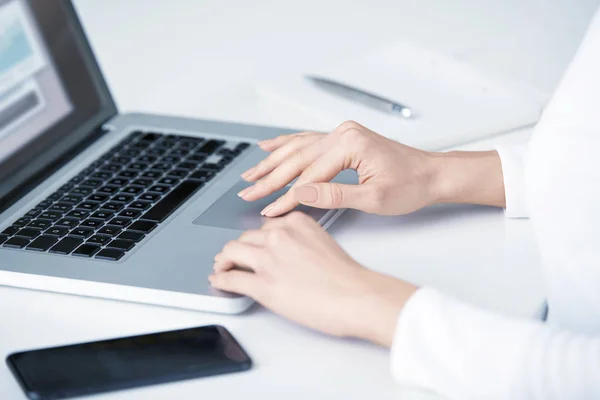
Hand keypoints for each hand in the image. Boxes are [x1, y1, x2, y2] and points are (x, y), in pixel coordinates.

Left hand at [209, 212, 417, 346]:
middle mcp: (278, 236)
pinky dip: (220, 280)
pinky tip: (218, 281)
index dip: (257, 240)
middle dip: (238, 249)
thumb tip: (283, 254)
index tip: (254, 246)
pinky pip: (230, 279)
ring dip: (224, 261)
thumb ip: (299, 240)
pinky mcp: (261, 285)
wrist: (356, 297)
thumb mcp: (322, 242)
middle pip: (245, 238)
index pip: (264, 227)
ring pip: (231, 253)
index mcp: (295, 222)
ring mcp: (267, 260)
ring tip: (221, 267)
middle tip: (234, 258)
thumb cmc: (347, 277)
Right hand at [237, 121, 439, 216]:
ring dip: (272, 161)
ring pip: (297, 147)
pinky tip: (269, 146)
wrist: (431, 174)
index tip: (267, 210)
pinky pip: (308, 140)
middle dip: (270, 178)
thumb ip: (334, 195)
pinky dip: (286, 144)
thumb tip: (301, 194)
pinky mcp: (343, 138)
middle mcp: (343, 133)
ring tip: (249, 174)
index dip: (286, 197)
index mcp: (350, 145)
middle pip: (297, 158)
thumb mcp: (374, 199)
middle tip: (247, 192)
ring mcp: (342, 133)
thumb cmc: (410, 185)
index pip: (308, 176)